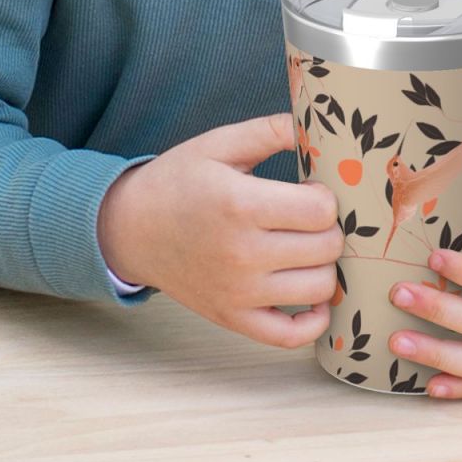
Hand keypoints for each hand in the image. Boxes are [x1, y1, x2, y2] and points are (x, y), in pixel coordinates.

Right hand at [97, 113, 342, 347]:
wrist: (130, 229)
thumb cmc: (178, 182)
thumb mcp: (219, 144)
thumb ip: (272, 130)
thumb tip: (316, 124)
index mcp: (240, 205)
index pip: (320, 211)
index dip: (327, 197)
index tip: (312, 191)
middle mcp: (242, 254)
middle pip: (326, 248)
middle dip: (331, 228)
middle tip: (312, 219)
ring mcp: (238, 293)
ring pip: (320, 289)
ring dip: (326, 266)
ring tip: (309, 248)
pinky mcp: (232, 318)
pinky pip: (290, 336)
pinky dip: (313, 320)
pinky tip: (311, 294)